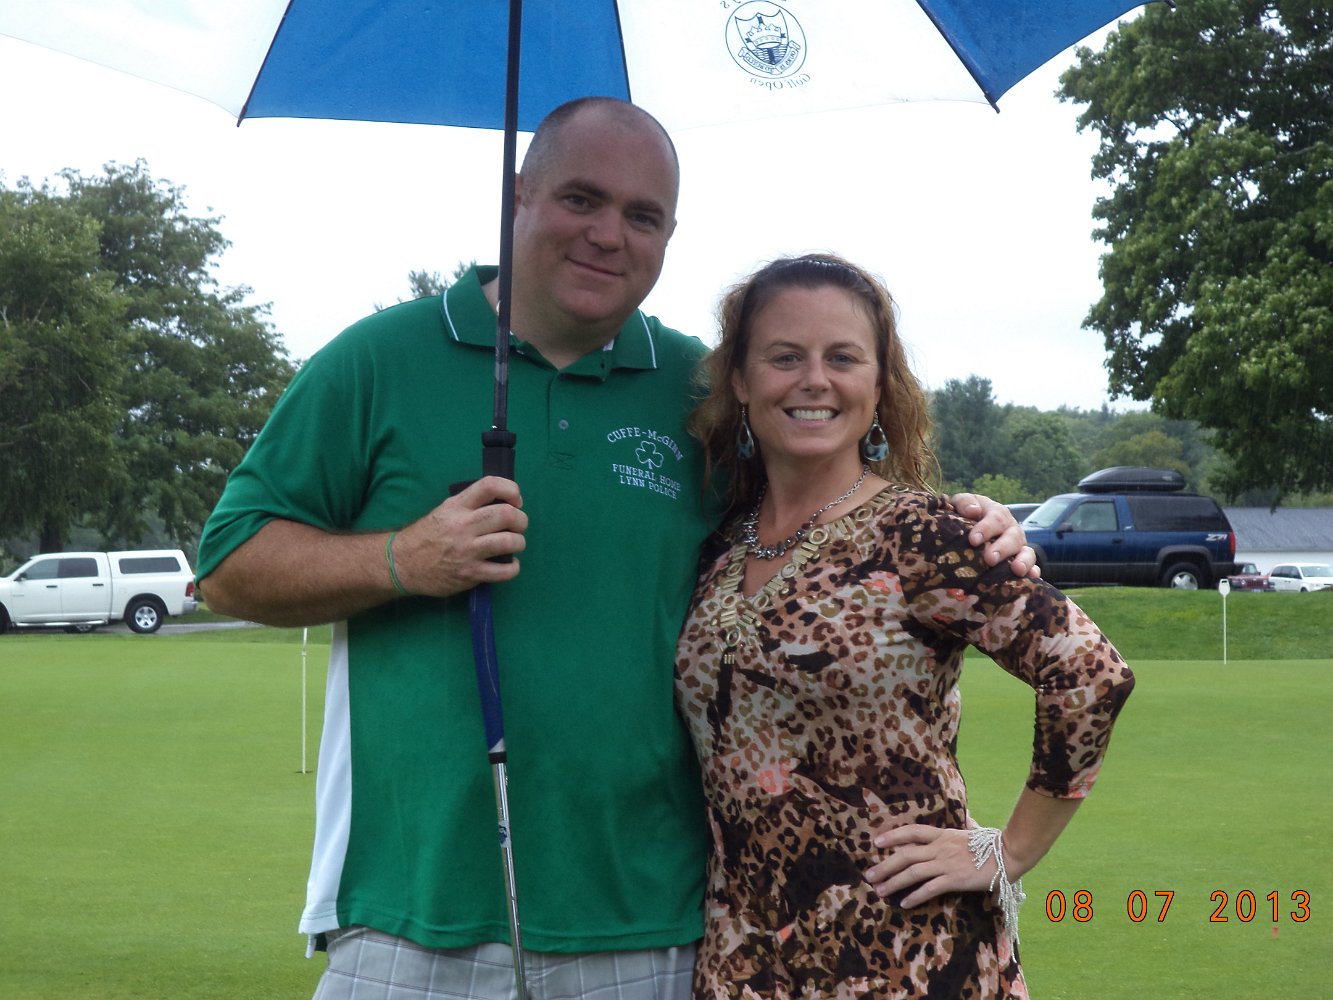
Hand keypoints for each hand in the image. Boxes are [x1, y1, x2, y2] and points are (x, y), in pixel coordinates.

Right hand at [391, 476, 527, 596]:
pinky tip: (509, 565)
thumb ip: (470, 505)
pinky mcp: (470, 574)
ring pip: (510, 542)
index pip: (489, 485)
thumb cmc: (426, 535)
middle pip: (507, 515)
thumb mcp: (444, 510)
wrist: (402, 563)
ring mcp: (467, 551)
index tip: (515, 500)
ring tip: (515, 544)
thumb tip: (504, 503)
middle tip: (518, 525)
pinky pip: (504, 571)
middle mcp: (463, 526)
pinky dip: (513, 568)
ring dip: (519, 542)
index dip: (511, 490)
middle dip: (521, 519)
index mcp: (457, 506)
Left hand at [864, 824, 1005, 908]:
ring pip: (912, 872)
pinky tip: (904, 903)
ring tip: (880, 891)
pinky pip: (929, 889)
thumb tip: (968, 819)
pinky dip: (915, 896)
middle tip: (869, 875)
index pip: (912, 832)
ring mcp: (946, 863)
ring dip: (893, 882)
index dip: (893, 835)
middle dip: (884, 865)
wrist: (1009, 853)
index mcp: (943, 834)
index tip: (876, 841)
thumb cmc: (994, 842)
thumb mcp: (975, 830)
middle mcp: (940, 848)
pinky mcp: (954, 879)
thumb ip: (967, 825)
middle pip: (905, 854)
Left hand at [948, 492, 1039, 578]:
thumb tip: (973, 510)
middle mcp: (1011, 529)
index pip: (995, 518)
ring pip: (1026, 551)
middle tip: (990, 559)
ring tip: (1017, 569)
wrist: (967, 523)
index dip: (986, 529)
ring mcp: (1018, 545)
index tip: (973, 540)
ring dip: (1023, 560)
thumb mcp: (960, 503)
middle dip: (1002, 548)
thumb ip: (964, 502)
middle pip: (1012, 537)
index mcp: (997, 513)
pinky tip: (1032, 577)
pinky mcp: (1021, 559)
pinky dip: (1033, 571)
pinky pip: (1031, 565)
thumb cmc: (964, 514)